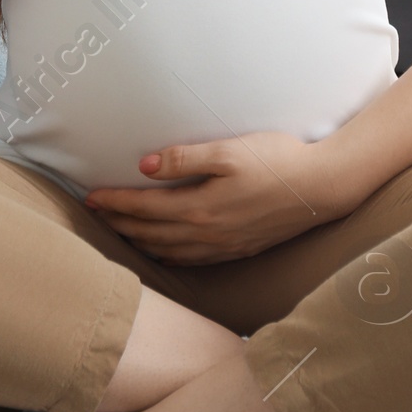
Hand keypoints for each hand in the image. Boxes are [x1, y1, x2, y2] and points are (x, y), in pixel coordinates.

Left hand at [85, 132, 337, 262]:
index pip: (144, 207)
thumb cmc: (277, 160)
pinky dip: (168, 257)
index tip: (90, 197)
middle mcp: (206, 233)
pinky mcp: (237, 250)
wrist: (321, 187)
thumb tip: (144, 166)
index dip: (114, 202)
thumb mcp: (228, 151)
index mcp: (200, 207)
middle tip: (93, 215)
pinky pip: (191, 260)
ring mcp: (222, 246)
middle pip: (150, 232)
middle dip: (119, 223)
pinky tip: (163, 252)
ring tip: (119, 232)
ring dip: (139, 242)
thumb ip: (184, 158)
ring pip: (167, 251)